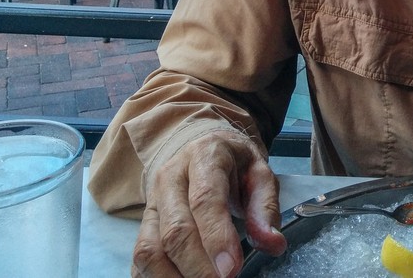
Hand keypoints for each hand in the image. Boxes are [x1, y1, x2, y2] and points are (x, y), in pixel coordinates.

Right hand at [131, 129, 286, 276]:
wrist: (204, 147)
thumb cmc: (234, 164)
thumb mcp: (259, 173)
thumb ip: (266, 208)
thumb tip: (273, 244)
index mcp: (204, 157)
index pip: (205, 199)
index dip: (216, 237)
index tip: (231, 269)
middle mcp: (170, 178)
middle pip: (174, 230)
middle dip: (197, 266)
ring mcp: (152, 202)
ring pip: (149, 248)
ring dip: (174, 276)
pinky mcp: (144, 224)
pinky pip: (140, 258)